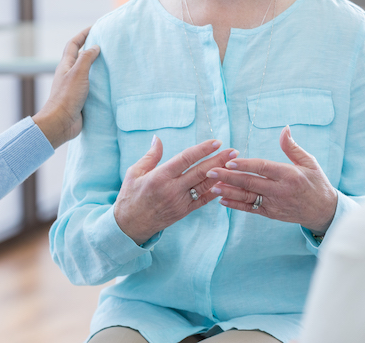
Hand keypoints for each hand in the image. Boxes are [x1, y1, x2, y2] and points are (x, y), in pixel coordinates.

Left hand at [32, 27, 99, 148]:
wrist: (61, 122)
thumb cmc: (67, 97)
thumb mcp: (78, 73)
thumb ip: (87, 58)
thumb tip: (95, 47)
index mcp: (66, 65)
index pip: (74, 44)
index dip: (83, 34)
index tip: (95, 27)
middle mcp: (70, 74)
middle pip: (81, 56)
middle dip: (92, 48)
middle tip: (108, 43)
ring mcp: (75, 86)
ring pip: (88, 71)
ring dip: (98, 66)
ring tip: (113, 62)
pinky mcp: (81, 98)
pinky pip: (93, 86)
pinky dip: (101, 82)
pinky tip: (111, 83)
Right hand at [114, 136, 235, 244]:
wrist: (130, 225)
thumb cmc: (130, 196)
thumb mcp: (134, 172)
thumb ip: (150, 156)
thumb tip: (157, 138)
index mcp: (159, 177)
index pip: (185, 159)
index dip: (202, 150)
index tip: (216, 142)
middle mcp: (172, 189)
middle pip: (200, 172)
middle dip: (219, 161)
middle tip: (234, 151)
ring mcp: (180, 202)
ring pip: (205, 186)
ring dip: (221, 175)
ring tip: (234, 165)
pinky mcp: (184, 211)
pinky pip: (203, 200)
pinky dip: (215, 191)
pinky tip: (226, 183)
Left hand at [210, 126, 337, 233]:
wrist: (324, 211)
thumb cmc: (317, 183)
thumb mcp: (309, 162)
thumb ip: (292, 147)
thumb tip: (284, 128)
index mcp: (289, 175)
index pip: (263, 168)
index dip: (245, 165)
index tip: (229, 161)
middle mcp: (280, 191)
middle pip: (251, 183)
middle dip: (229, 177)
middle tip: (210, 171)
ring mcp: (275, 204)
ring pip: (248, 197)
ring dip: (229, 192)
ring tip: (211, 186)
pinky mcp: (271, 213)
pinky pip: (251, 209)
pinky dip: (236, 205)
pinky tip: (222, 200)